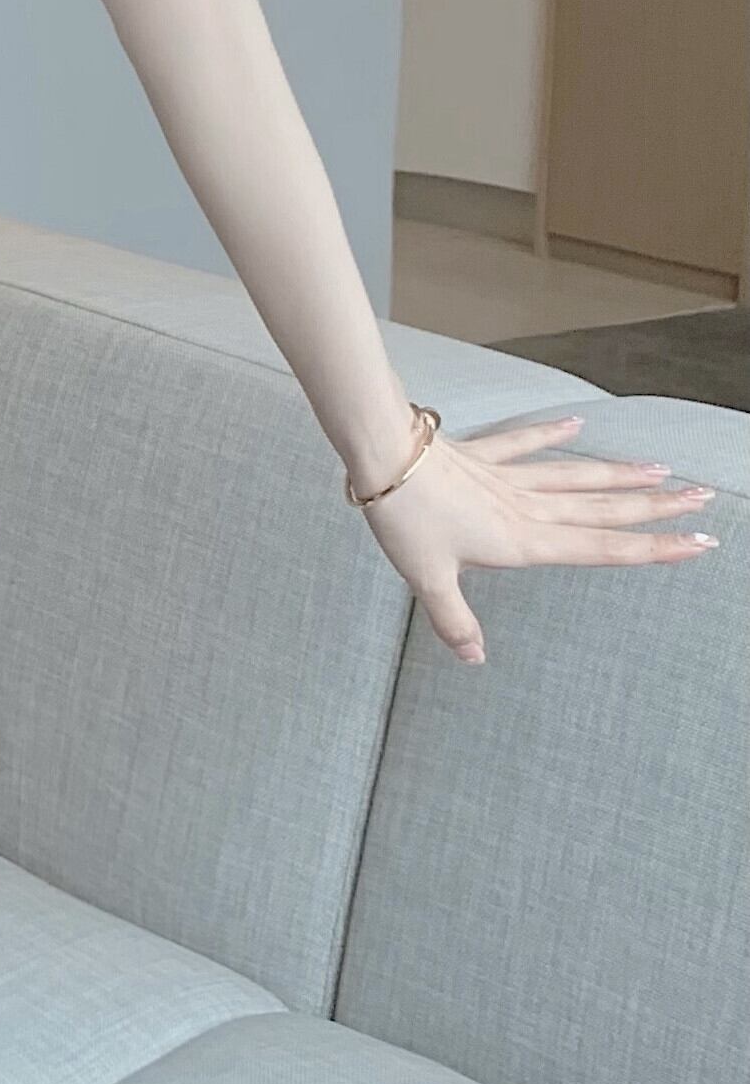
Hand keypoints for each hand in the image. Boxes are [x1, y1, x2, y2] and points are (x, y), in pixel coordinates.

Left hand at [356, 411, 721, 663]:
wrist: (382, 456)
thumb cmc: (404, 516)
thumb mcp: (427, 578)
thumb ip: (454, 620)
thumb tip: (475, 660)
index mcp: (523, 541)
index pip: (603, 548)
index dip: (654, 548)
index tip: (698, 541)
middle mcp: (525, 507)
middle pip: (603, 508)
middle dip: (655, 507)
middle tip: (701, 499)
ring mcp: (506, 477)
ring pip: (575, 476)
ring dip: (619, 473)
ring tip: (661, 469)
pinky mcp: (481, 454)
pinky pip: (523, 443)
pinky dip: (549, 434)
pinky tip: (576, 423)